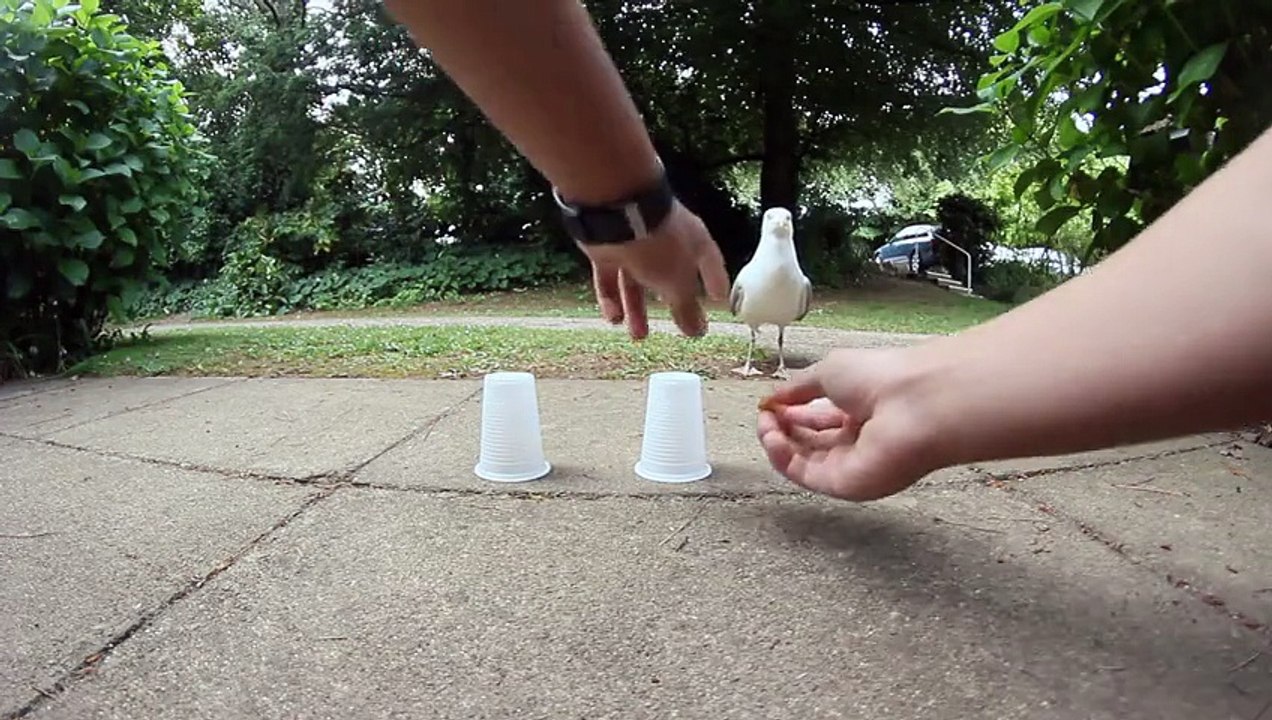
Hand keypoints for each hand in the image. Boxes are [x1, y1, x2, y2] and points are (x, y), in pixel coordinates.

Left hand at [580, 200, 729, 338]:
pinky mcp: (607, 248)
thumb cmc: (659, 244)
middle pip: (670, 277)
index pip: (710, 263)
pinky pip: (610, 278)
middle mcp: (665, 241)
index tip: (719, 299)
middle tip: (676, 327)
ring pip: (636, 281)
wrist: (616, 212)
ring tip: (638, 336)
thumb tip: (697, 331)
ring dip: (637, 309)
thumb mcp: (679, 283)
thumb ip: (686, 308)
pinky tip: (615, 319)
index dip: (716, 281)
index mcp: (693, 241)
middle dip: (671, 303)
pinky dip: (612, 298)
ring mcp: (634, 243)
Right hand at [755, 348, 947, 500]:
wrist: (912, 402)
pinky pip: (804, 475)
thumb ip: (797, 388)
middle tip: (765, 415)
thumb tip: (771, 399)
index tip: (769, 404)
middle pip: (807, 442)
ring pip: (801, 461)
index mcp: (858, 411)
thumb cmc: (880, 377)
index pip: (816, 419)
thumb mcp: (829, 370)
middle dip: (780, 428)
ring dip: (776, 443)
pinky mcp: (845, 485)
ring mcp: (851, 465)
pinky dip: (782, 458)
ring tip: (766, 424)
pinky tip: (772, 437)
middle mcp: (856, 440)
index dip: (790, 411)